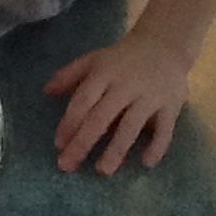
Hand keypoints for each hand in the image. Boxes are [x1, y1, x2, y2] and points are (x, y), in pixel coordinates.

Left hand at [43, 30, 189, 175]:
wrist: (164, 44)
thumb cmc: (122, 58)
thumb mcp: (94, 60)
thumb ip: (70, 74)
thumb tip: (45, 92)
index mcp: (104, 74)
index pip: (83, 100)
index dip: (69, 122)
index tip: (58, 144)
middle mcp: (125, 86)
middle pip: (101, 117)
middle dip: (83, 142)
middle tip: (68, 165)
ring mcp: (149, 97)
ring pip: (131, 126)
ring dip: (116, 149)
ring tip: (103, 171)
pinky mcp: (170, 106)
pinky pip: (164, 130)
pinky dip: (157, 146)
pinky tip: (146, 163)